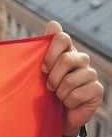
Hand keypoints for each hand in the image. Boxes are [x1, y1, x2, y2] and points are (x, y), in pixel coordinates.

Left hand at [42, 21, 102, 136]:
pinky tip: (69, 102)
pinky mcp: (97, 89)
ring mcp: (91, 74)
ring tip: (58, 95)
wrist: (57, 114)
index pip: (62, 38)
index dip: (50, 52)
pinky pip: (77, 94)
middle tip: (49, 86)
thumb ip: (43, 46)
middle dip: (53, 77)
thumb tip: (54, 23)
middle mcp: (81, 59)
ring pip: (70, 80)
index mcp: (66, 50)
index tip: (43, 68)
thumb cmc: (46, 89)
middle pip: (66, 59)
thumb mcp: (40, 69)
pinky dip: (68, 101)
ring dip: (59, 92)